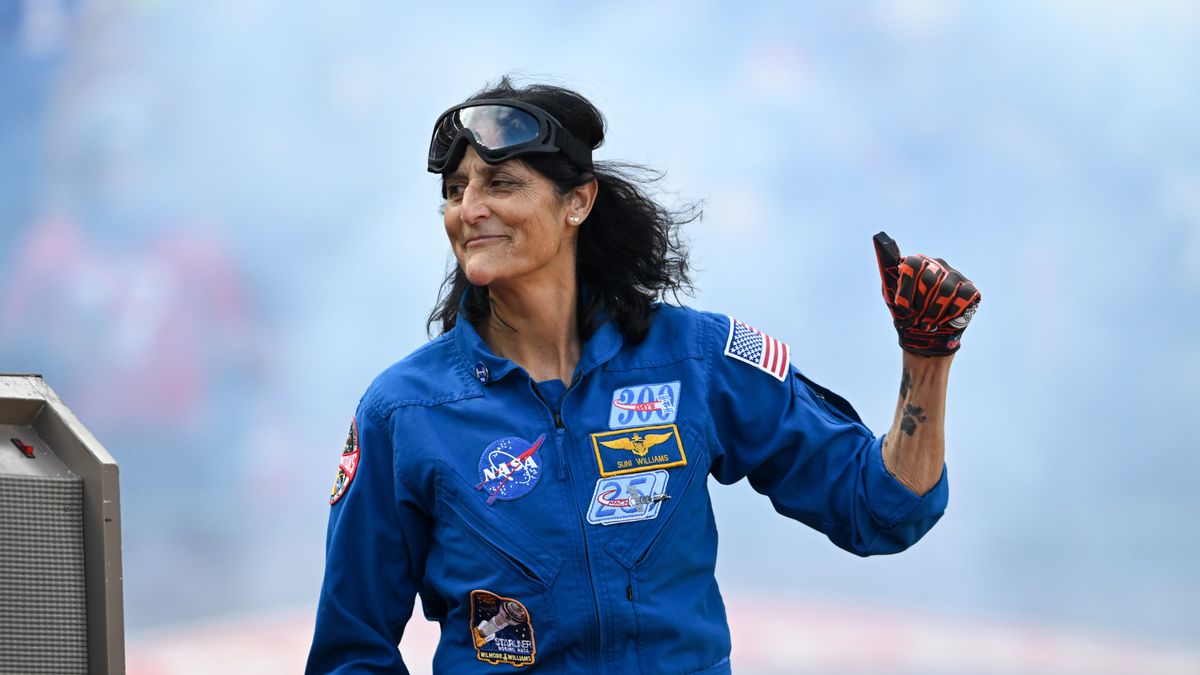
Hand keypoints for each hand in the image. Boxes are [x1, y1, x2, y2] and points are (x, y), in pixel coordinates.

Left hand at [873, 231, 979, 356]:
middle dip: (920, 304)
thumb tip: (879, 237)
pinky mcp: (971, 288)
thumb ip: (887, 267)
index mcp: (918, 262)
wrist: (923, 336)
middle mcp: (938, 264)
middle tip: (916, 318)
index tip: (903, 308)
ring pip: (946, 290)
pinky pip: (964, 296)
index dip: (906, 290)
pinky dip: (951, 312)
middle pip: (929, 279)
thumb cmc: (905, 313)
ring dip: (934, 312)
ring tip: (927, 324)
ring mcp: (955, 275)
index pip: (912, 265)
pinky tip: (945, 320)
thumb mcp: (890, 293)